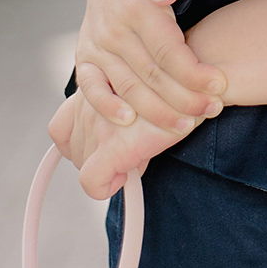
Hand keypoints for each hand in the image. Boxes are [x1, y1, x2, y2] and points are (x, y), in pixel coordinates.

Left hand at [49, 91, 193, 200]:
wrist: (204, 80)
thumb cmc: (180, 82)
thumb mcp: (143, 85)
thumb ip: (122, 104)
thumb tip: (121, 139)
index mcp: (92, 86)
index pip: (61, 128)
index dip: (79, 143)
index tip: (104, 147)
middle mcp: (89, 103)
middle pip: (72, 149)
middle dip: (95, 157)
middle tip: (130, 151)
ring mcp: (99, 123)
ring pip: (83, 165)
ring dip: (108, 168)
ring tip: (139, 154)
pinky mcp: (114, 145)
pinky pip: (92, 181)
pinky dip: (104, 187)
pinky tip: (128, 175)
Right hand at [74, 0, 225, 132]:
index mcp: (135, 7)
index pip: (168, 50)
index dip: (193, 73)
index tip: (219, 86)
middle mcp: (113, 31)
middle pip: (152, 75)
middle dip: (183, 99)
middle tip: (212, 112)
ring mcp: (97, 46)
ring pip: (128, 88)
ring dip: (156, 112)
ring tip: (185, 127)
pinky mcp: (86, 57)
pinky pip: (91, 88)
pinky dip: (106, 107)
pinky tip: (129, 122)